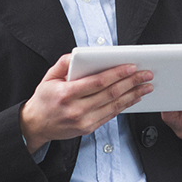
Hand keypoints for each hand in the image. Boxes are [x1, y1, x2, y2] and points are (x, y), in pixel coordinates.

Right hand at [20, 54, 152, 151]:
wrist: (36, 125)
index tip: (132, 66)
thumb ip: (64, 63)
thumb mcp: (49, 77)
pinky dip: (125, 106)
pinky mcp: (88, 128)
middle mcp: (76, 109)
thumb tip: (81, 53)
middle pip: (110, 94)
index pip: (97, 82)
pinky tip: (134, 97)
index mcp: (66, 93)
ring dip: (133, 95)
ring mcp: (83, 121)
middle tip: (146, 74)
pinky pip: (111, 115)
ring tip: (146, 86)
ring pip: (114, 106)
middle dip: (131, 82)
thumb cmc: (44, 99)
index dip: (117, 74)